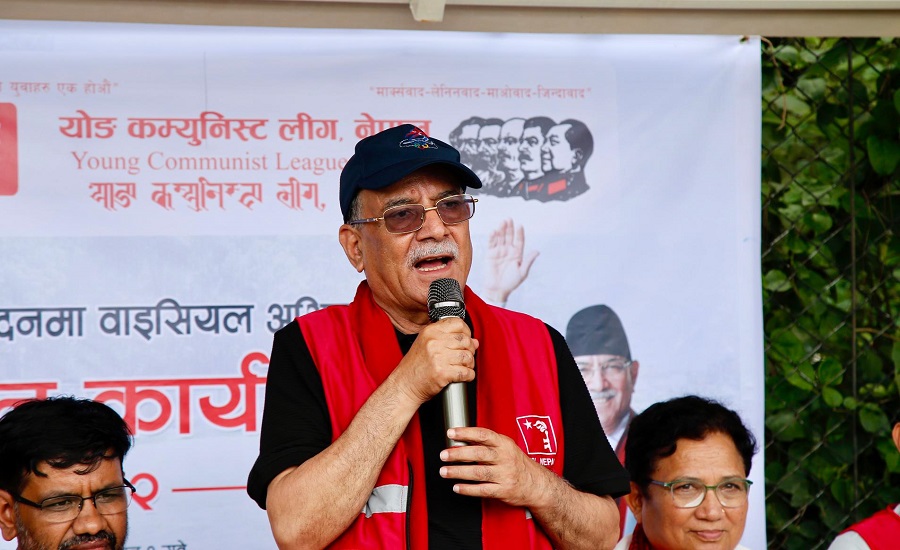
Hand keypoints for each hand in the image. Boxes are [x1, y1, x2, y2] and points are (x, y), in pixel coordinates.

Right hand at [392, 318, 478, 404]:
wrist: (405, 385)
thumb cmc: (415, 367)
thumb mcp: (427, 345)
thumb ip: (449, 339)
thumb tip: (474, 341)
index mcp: (430, 332)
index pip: (458, 323)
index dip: (467, 331)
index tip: (467, 339)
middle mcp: (434, 342)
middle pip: (465, 340)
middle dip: (470, 350)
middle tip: (466, 356)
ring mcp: (438, 357)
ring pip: (468, 356)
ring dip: (470, 364)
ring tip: (464, 367)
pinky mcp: (443, 373)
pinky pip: (466, 372)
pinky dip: (469, 376)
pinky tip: (464, 376)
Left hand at [438, 426, 552, 508]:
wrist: (536, 484)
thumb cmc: (516, 463)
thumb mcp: (505, 447)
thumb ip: (485, 443)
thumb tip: (460, 440)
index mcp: (504, 444)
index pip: (483, 435)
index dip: (466, 433)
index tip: (451, 433)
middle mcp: (505, 458)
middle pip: (479, 454)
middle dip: (459, 454)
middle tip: (444, 455)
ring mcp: (505, 475)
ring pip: (479, 473)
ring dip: (459, 472)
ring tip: (445, 471)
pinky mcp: (503, 490)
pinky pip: (483, 490)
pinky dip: (468, 489)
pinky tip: (457, 487)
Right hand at [483, 219, 538, 304]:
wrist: (497, 290)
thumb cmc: (511, 282)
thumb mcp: (522, 272)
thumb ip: (528, 261)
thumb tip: (537, 251)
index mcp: (517, 254)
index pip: (519, 241)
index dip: (519, 233)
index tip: (520, 226)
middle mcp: (508, 251)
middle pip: (509, 237)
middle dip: (509, 228)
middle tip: (509, 219)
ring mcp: (499, 251)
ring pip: (500, 238)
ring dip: (501, 230)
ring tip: (502, 222)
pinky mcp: (490, 254)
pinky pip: (491, 244)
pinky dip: (492, 237)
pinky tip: (494, 231)